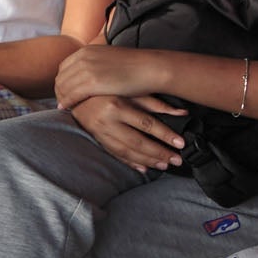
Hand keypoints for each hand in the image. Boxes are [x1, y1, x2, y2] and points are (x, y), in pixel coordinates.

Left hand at [53, 44, 162, 109]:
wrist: (150, 68)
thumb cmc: (134, 66)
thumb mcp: (108, 57)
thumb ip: (95, 62)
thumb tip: (88, 72)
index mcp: (86, 50)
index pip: (64, 67)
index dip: (63, 80)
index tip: (65, 90)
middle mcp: (82, 58)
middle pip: (61, 77)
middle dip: (60, 90)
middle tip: (63, 101)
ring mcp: (86, 70)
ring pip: (63, 87)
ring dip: (62, 97)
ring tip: (65, 106)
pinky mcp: (91, 83)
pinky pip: (71, 95)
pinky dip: (67, 102)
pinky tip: (68, 108)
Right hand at [71, 93, 187, 171]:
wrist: (75, 94)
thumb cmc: (106, 89)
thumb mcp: (131, 91)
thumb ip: (156, 103)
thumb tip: (182, 112)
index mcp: (117, 105)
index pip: (146, 124)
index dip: (165, 134)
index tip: (180, 143)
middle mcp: (107, 121)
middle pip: (137, 141)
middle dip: (159, 152)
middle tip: (176, 159)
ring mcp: (100, 132)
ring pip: (127, 151)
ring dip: (147, 160)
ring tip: (164, 165)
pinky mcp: (96, 139)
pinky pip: (115, 154)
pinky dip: (130, 162)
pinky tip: (144, 167)